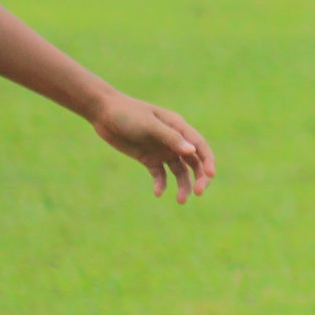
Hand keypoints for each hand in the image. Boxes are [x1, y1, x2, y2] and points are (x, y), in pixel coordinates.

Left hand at [91, 94, 215, 201]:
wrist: (103, 113)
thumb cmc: (128, 113)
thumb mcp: (149, 125)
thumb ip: (170, 138)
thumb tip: (192, 152)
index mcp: (179, 128)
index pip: (200, 147)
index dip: (208, 161)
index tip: (210, 176)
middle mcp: (174, 141)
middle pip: (194, 162)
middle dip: (199, 178)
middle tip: (198, 192)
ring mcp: (162, 151)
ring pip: (180, 171)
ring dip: (183, 185)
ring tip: (180, 201)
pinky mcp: (149, 159)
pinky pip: (160, 175)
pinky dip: (161, 184)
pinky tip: (157, 192)